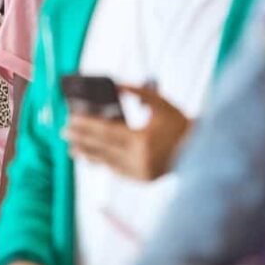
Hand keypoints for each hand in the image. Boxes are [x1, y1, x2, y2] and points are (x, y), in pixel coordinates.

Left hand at [64, 84, 191, 180]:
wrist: (200, 150)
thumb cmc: (179, 124)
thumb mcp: (161, 104)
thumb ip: (138, 93)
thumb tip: (116, 84)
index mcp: (143, 140)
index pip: (106, 132)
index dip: (87, 127)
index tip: (71, 120)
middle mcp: (139, 158)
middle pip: (102, 148)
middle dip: (81, 139)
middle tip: (64, 132)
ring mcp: (140, 172)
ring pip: (106, 162)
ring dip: (87, 154)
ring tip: (71, 147)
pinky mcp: (141, 180)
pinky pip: (116, 170)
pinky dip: (103, 162)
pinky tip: (91, 157)